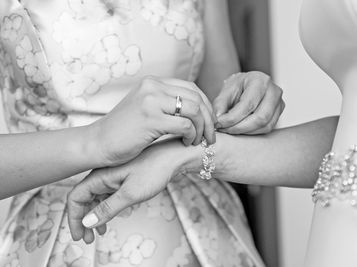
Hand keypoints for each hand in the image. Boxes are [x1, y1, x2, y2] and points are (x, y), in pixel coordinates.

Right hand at [67, 139, 199, 243]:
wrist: (174, 155)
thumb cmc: (155, 169)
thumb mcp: (131, 194)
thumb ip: (108, 208)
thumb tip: (87, 222)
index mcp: (100, 176)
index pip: (75, 198)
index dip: (73, 219)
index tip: (78, 236)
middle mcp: (103, 174)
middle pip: (83, 198)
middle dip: (82, 220)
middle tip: (87, 239)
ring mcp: (112, 175)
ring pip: (95, 197)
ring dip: (94, 215)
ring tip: (98, 233)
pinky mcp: (122, 176)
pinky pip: (107, 194)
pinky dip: (105, 207)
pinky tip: (111, 218)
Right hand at [89, 76, 215, 165]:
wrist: (98, 143)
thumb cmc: (124, 132)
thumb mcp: (145, 108)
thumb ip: (166, 103)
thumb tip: (198, 110)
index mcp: (153, 82)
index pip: (192, 88)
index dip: (206, 106)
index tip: (209, 123)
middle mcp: (152, 87)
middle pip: (197, 98)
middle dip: (209, 119)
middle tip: (211, 136)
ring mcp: (151, 101)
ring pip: (194, 110)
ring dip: (203, 129)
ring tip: (199, 141)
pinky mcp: (150, 118)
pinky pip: (185, 125)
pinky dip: (192, 136)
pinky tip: (186, 143)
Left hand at [213, 71, 284, 134]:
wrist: (248, 85)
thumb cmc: (237, 87)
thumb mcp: (226, 91)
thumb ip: (220, 105)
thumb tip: (217, 120)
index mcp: (260, 81)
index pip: (248, 104)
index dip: (232, 118)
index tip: (219, 124)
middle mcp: (274, 91)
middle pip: (260, 117)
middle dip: (239, 127)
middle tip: (224, 129)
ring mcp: (279, 103)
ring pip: (265, 125)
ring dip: (245, 131)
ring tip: (229, 129)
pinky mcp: (279, 114)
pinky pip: (267, 129)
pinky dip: (251, 132)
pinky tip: (239, 129)